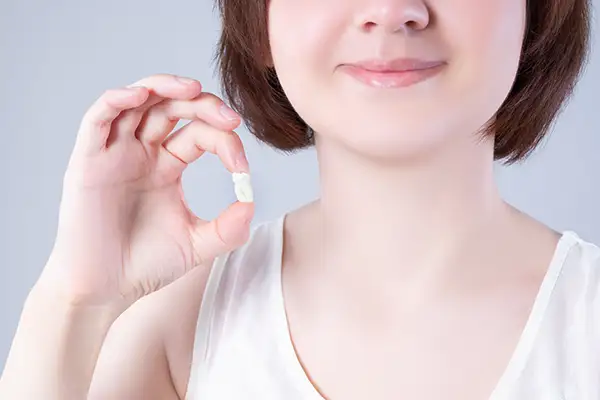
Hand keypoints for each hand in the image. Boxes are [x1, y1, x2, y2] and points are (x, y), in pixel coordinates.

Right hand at [39, 74, 253, 307]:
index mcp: (167, 166)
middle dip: (204, 105)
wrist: (106, 290)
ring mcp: (115, 154)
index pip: (200, 134)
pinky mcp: (88, 161)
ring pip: (137, 101)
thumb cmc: (146, 266)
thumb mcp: (197, 245)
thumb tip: (251, 203)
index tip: (242, 167)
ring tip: (193, 88)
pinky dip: (117, 99)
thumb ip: (227, 228)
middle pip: (172, 108)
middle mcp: (142, 153)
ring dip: (164, 87)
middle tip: (231, 118)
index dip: (225, 141)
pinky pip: (98, 119)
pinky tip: (140, 95)